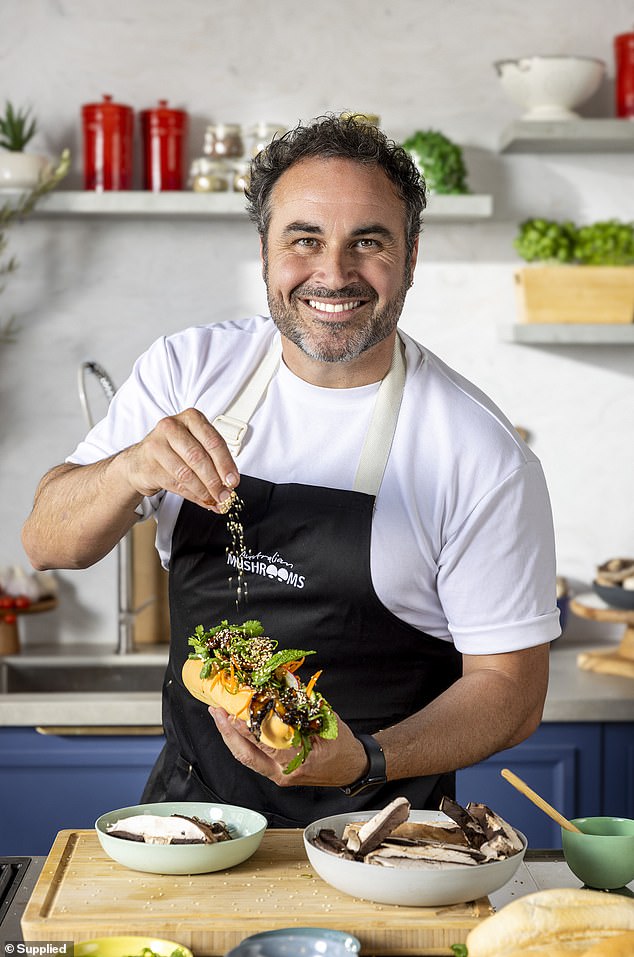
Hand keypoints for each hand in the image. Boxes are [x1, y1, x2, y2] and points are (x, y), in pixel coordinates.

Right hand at [122, 408, 237, 511]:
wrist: (141, 460)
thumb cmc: (174, 450)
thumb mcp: (196, 445)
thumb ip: (214, 461)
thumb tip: (229, 484)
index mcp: (191, 418)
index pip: (213, 442)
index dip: (225, 464)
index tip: (233, 480)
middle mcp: (172, 427)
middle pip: (198, 457)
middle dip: (214, 481)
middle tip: (224, 495)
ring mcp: (157, 445)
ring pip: (186, 473)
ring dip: (204, 491)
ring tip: (214, 500)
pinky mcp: (149, 465)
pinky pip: (175, 484)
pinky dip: (192, 495)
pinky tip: (201, 500)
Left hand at [208, 706, 369, 787]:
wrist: (350, 767)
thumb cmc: (341, 744)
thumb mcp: (325, 719)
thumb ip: (302, 704)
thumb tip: (284, 681)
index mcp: (298, 758)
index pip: (264, 742)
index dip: (246, 728)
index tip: (232, 712)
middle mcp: (284, 772)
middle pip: (246, 755)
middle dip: (227, 732)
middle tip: (216, 712)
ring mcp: (278, 776)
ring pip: (246, 759)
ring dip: (230, 738)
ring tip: (219, 717)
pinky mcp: (276, 775)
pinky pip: (253, 759)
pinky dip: (241, 743)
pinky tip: (234, 729)